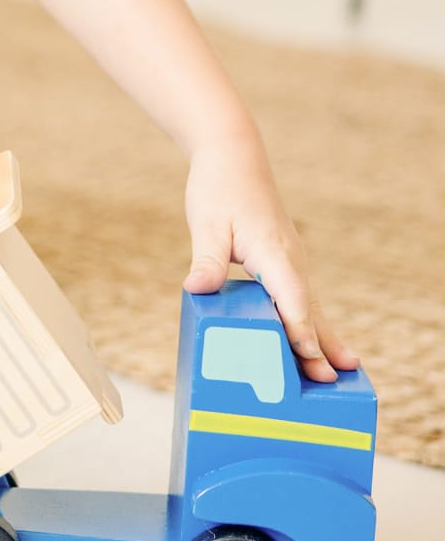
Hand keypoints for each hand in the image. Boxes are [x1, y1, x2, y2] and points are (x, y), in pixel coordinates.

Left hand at [182, 137, 358, 381]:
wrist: (234, 158)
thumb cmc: (219, 189)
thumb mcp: (207, 224)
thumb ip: (206, 259)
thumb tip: (196, 288)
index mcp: (273, 252)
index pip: (291, 297)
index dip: (299, 329)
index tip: (308, 357)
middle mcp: (290, 259)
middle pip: (307, 308)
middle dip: (318, 345)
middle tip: (330, 381)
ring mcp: (290, 260)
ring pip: (309, 304)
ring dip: (322, 336)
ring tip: (343, 370)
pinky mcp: (283, 261)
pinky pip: (300, 297)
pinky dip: (309, 321)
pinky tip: (315, 342)